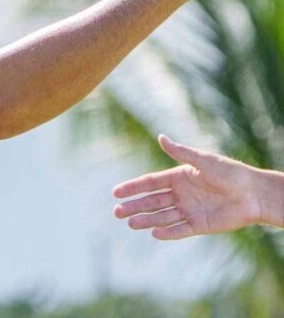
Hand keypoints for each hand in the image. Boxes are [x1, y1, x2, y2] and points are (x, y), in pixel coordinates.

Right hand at [113, 135, 262, 239]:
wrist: (255, 194)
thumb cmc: (231, 173)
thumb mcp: (203, 161)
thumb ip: (181, 153)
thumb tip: (161, 137)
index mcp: (179, 177)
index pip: (150, 183)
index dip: (133, 187)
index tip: (116, 192)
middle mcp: (181, 195)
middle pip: (152, 201)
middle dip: (134, 206)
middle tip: (117, 212)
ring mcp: (189, 210)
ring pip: (162, 216)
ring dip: (146, 220)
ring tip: (130, 223)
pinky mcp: (199, 225)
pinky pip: (179, 230)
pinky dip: (167, 232)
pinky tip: (154, 233)